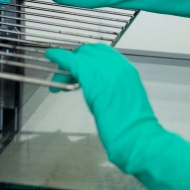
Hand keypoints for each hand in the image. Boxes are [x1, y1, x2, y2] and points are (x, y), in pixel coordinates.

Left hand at [46, 44, 189, 189]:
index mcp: (128, 71)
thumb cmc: (134, 129)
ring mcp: (106, 71)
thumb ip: (114, 90)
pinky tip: (51, 56)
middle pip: (90, 51)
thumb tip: (102, 91)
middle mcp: (118, 66)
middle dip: (76, 59)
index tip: (78, 67)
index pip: (103, 53)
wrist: (139, 138)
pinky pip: (71, 61)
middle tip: (66, 75)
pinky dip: (60, 56)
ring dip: (66, 63)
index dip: (87, 58)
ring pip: (80, 55)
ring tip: (59, 80)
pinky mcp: (93, 79)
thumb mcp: (126, 101)